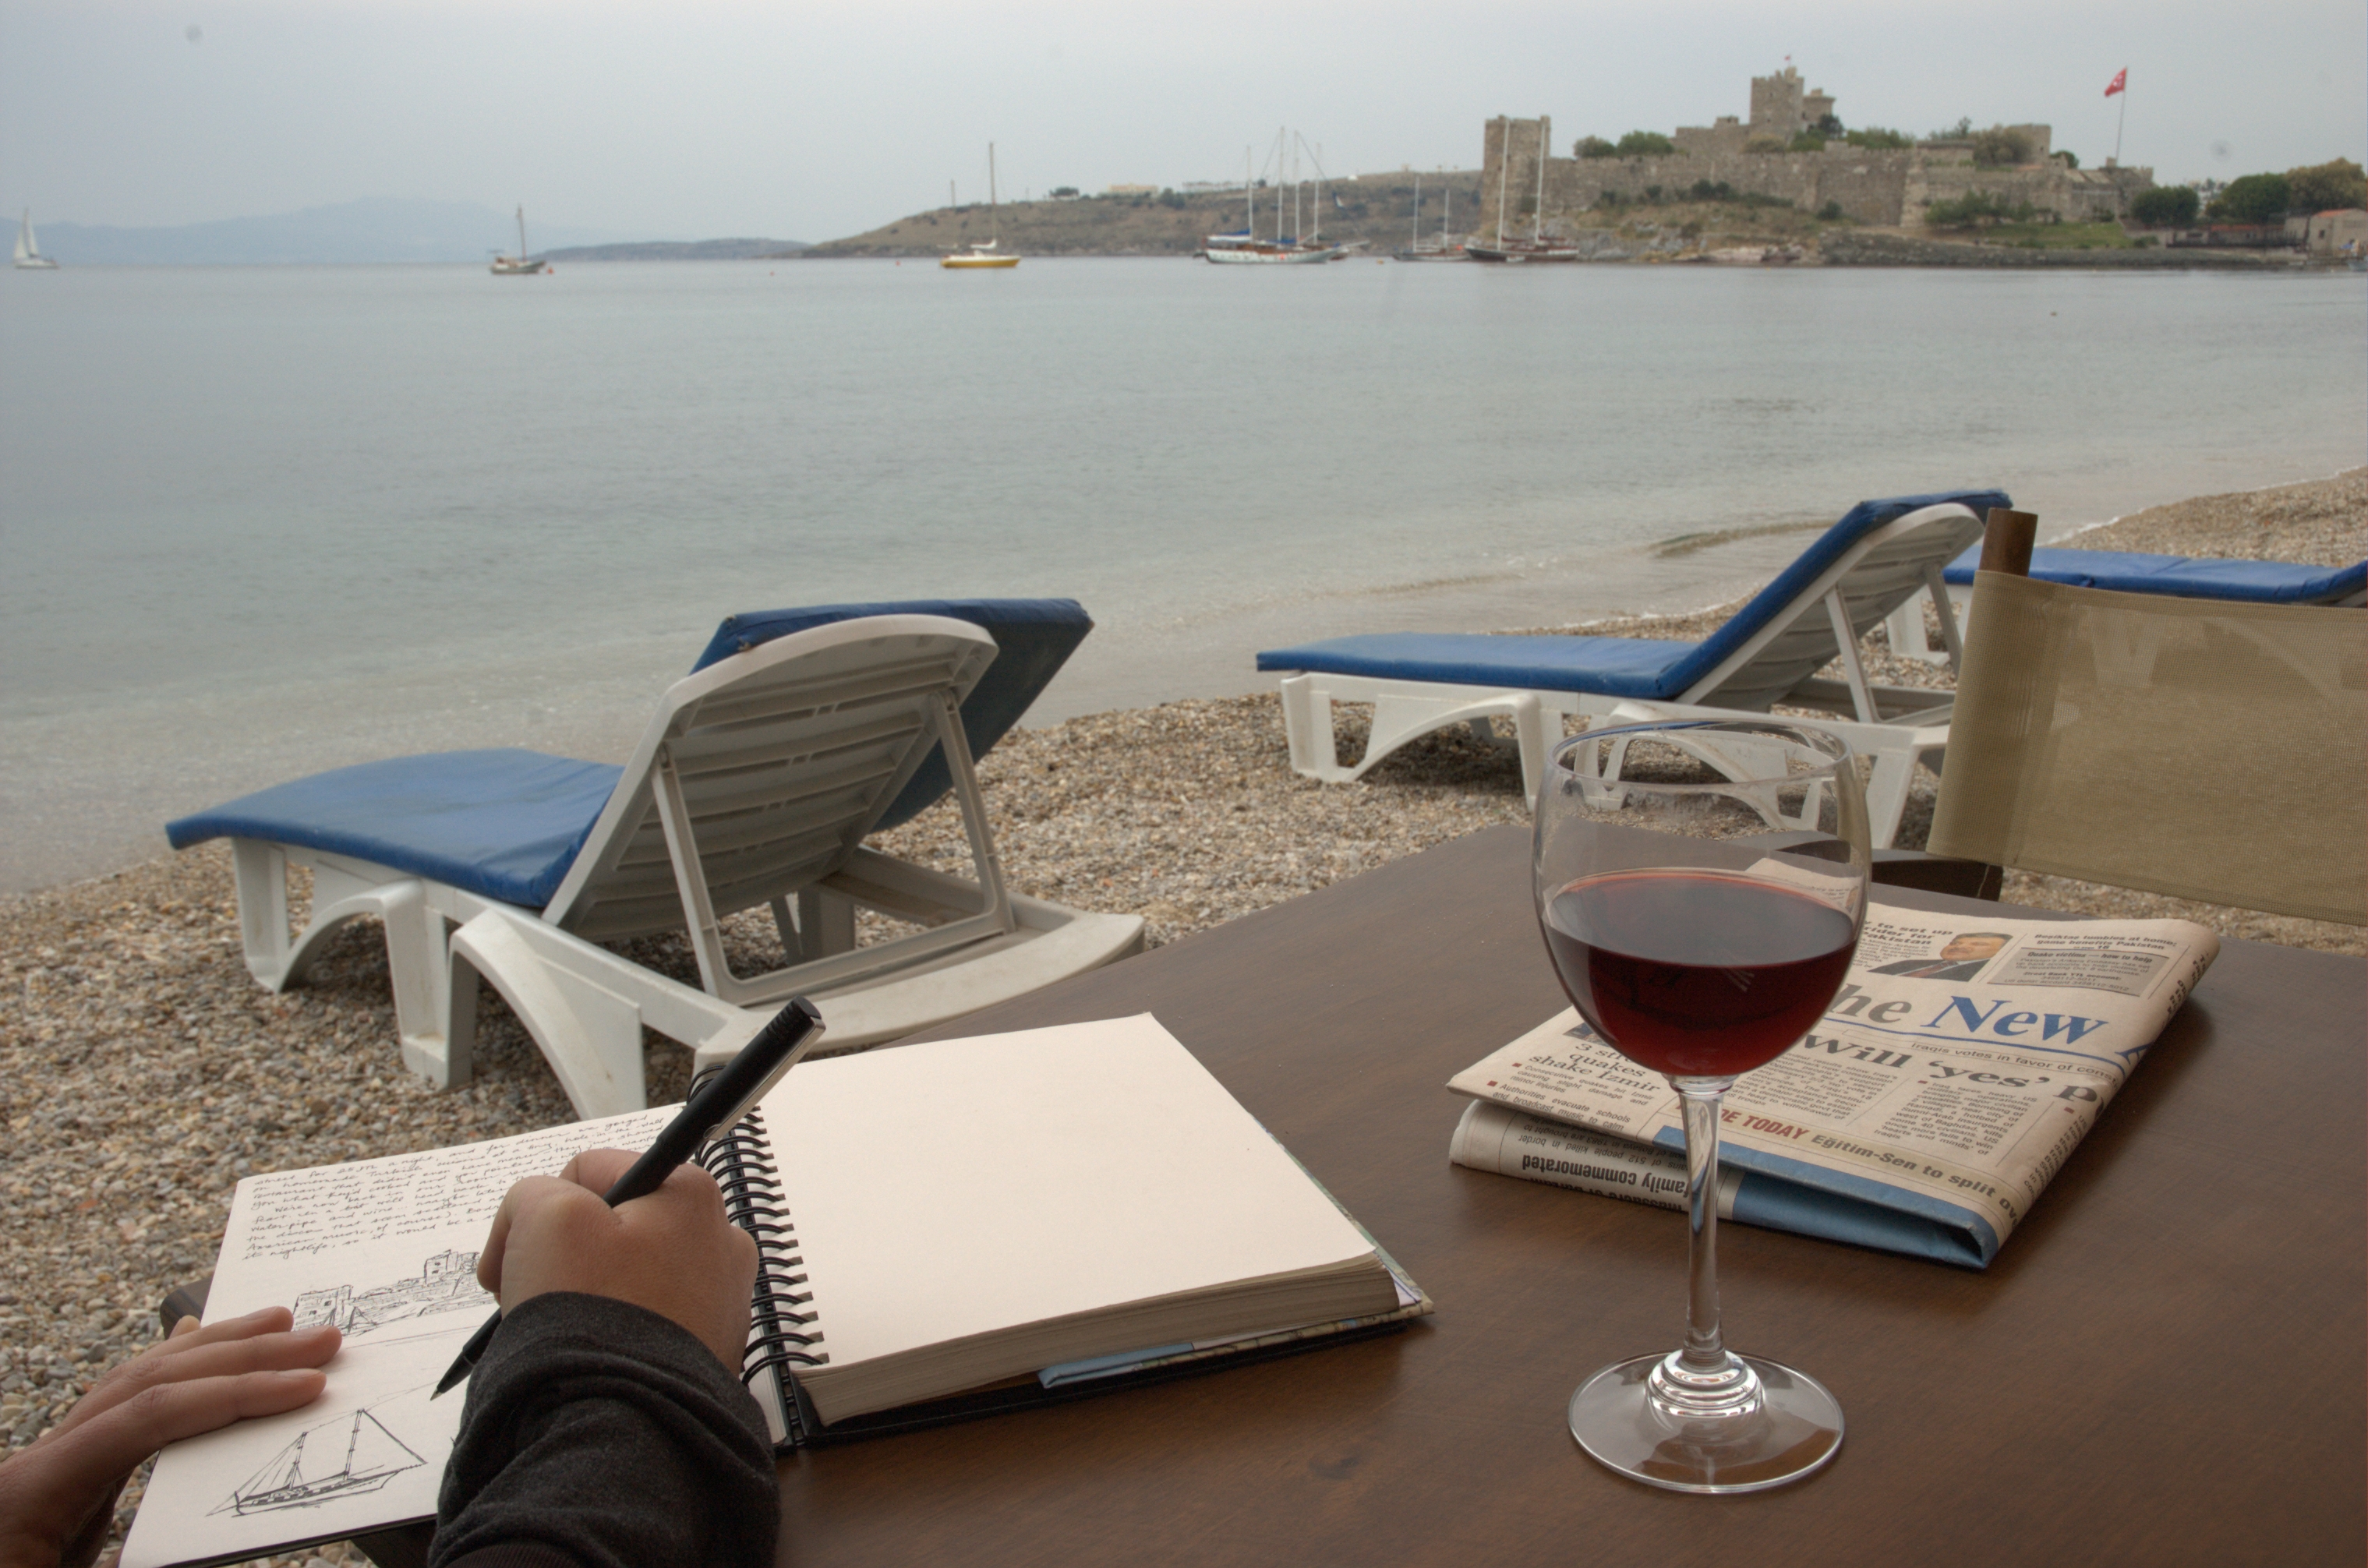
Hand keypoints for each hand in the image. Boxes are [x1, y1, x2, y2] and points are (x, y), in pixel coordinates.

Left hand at [0, 1307, 339, 1567]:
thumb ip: (148, 1559)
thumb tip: (231, 1536)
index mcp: (31, 1496)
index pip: (146, 1419)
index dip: (231, 1396)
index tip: (305, 1389)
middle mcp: (35, 1466)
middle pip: (144, 1383)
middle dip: (238, 1358)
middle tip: (321, 1342)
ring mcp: (43, 1469)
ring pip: (130, 1383)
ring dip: (211, 1353)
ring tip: (279, 1329)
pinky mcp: (55, 1487)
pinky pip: (115, 1411)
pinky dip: (167, 1374)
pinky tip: (192, 1344)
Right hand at [476, 1149, 757, 1371]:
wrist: (626, 1419)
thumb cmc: (595, 1314)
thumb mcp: (546, 1218)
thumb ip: (534, 1193)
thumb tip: (534, 1210)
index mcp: (691, 1193)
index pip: (592, 1171)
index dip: (537, 1210)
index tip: (512, 1255)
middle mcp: (719, 1240)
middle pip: (611, 1225)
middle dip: (563, 1254)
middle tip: (533, 1292)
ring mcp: (719, 1298)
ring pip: (625, 1274)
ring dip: (584, 1293)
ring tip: (562, 1329)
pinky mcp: (707, 1347)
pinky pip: (644, 1321)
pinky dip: (611, 1331)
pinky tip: (591, 1353)